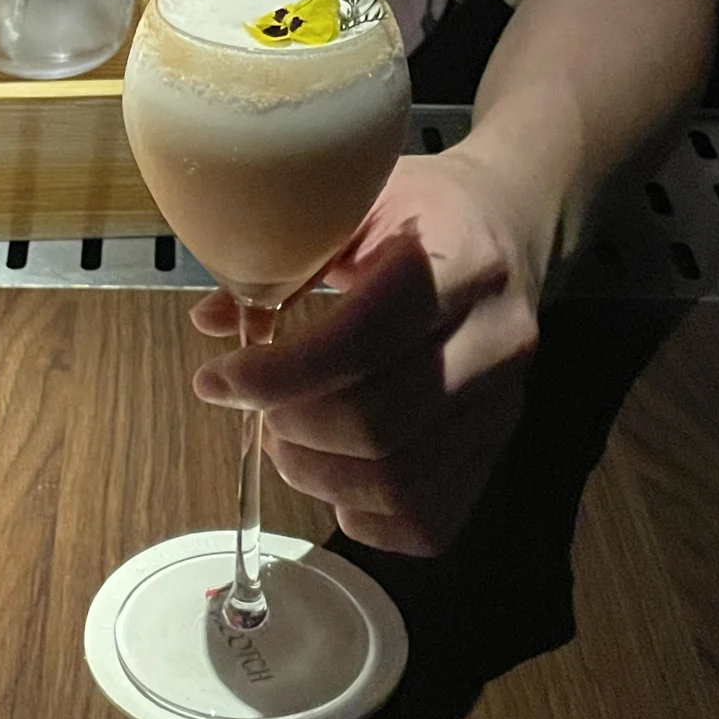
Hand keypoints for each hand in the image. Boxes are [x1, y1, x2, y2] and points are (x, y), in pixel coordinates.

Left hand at [191, 149, 546, 555]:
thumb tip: (208, 320)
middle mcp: (494, 339)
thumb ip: (285, 256)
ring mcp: (505, 402)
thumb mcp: (353, 198)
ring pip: (403, 483)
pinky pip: (432, 520)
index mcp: (454, 262)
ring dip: (318, 478)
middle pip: (379, 424)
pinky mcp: (501, 445)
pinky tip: (332, 473)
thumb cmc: (420, 206)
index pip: (359, 343)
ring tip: (283, 441)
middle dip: (290, 429)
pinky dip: (366, 518)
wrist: (509, 220)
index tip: (216, 379)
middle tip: (252, 410)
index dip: (275, 375)